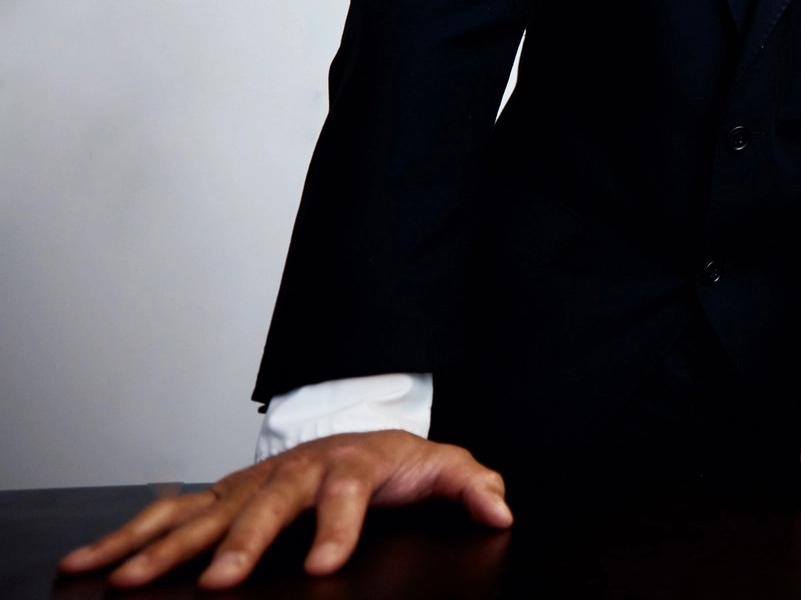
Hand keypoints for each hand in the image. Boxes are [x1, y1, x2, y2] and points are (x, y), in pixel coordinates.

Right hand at [57, 430, 510, 589]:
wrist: (353, 428)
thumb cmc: (394, 457)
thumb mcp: (440, 464)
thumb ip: (471, 484)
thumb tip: (501, 509)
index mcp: (351, 465)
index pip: (347, 493)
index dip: (338, 528)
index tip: (327, 565)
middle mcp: (293, 473)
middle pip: (266, 506)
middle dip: (242, 544)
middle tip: (217, 581)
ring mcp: (251, 483)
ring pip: (204, 512)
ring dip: (164, 546)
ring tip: (126, 579)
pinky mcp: (221, 496)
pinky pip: (168, 514)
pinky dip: (127, 535)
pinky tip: (90, 562)